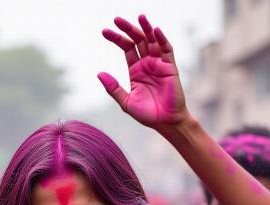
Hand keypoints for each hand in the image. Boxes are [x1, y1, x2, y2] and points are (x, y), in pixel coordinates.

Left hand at [99, 15, 187, 129]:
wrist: (166, 123)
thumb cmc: (147, 114)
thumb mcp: (126, 102)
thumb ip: (114, 88)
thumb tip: (99, 74)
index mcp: (136, 70)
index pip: (126, 48)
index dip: (116, 39)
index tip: (104, 31)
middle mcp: (147, 64)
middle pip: (137, 40)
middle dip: (128, 29)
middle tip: (116, 19)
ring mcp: (159, 64)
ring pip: (152, 41)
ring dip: (145, 28)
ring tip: (139, 17)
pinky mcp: (170, 67)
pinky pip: (167, 49)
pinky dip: (161, 39)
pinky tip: (155, 31)